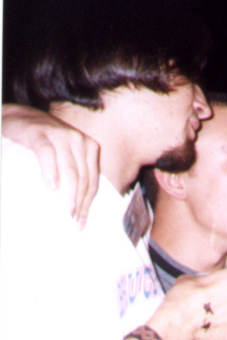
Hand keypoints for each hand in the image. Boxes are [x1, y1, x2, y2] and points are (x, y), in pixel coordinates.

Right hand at [2, 104, 99, 226]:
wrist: (21, 117)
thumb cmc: (45, 142)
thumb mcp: (66, 155)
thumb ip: (75, 171)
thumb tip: (79, 204)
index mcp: (89, 147)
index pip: (92, 181)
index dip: (88, 203)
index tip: (82, 222)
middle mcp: (79, 141)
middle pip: (84, 178)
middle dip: (80, 202)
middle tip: (72, 220)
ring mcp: (61, 136)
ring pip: (70, 170)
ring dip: (69, 192)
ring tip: (66, 210)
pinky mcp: (41, 134)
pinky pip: (47, 154)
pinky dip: (51, 171)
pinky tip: (51, 186)